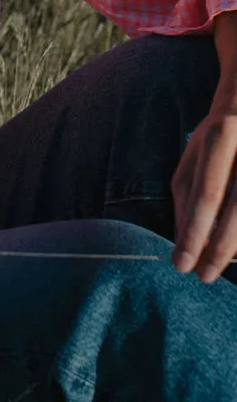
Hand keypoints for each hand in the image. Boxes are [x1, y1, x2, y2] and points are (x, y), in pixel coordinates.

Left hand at [171, 104, 236, 282]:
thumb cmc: (220, 135)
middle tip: (203, 276)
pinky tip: (236, 247)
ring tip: (222, 260)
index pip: (206, 194)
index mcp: (222, 136)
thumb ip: (187, 193)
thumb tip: (183, 238)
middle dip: (220, 249)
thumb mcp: (195, 154)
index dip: (194, 233)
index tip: (181, 265)